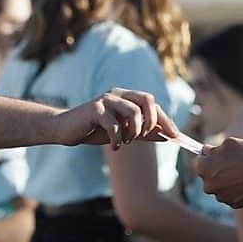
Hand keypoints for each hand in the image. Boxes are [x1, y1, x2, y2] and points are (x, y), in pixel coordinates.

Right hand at [54, 89, 171, 148]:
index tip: (175, 136)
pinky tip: (115, 147)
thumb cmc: (95, 130)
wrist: (66, 129)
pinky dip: (118, 139)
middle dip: (151, 121)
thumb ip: (143, 132)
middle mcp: (118, 94)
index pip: (152, 104)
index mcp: (126, 97)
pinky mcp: (95, 109)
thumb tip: (167, 136)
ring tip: (125, 142)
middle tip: (144, 137)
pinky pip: (114, 124)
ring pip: (133, 112)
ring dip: (133, 132)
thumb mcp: (123, 132)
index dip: (165, 119)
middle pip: (146, 99)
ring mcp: (106, 100)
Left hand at [195, 136, 242, 207]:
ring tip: (242, 173)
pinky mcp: (233, 204)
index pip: (200, 160)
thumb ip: (214, 148)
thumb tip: (207, 151)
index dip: (209, 156)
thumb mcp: (229, 143)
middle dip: (217, 170)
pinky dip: (236, 190)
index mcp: (203, 168)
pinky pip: (231, 195)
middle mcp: (208, 185)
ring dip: (227, 181)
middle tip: (232, 164)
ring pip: (220, 187)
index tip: (217, 155)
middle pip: (209, 176)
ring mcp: (220, 196)